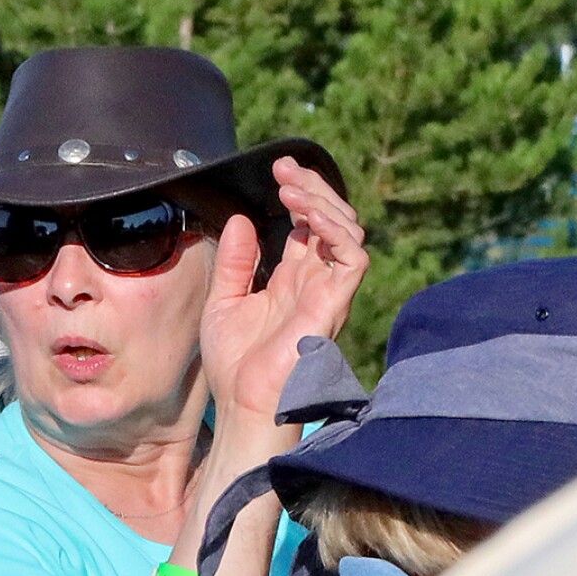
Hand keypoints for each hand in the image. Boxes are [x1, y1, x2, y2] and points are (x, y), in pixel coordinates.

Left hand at [198, 157, 369, 426]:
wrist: (243, 405)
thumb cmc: (236, 365)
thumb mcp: (223, 301)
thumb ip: (235, 262)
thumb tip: (241, 220)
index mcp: (292, 279)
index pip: (309, 224)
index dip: (299, 193)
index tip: (277, 170)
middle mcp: (315, 281)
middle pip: (331, 219)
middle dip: (312, 187)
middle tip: (284, 170)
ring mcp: (327, 291)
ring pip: (348, 231)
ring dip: (322, 202)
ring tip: (291, 188)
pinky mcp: (334, 304)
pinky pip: (353, 257)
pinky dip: (336, 231)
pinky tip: (309, 217)